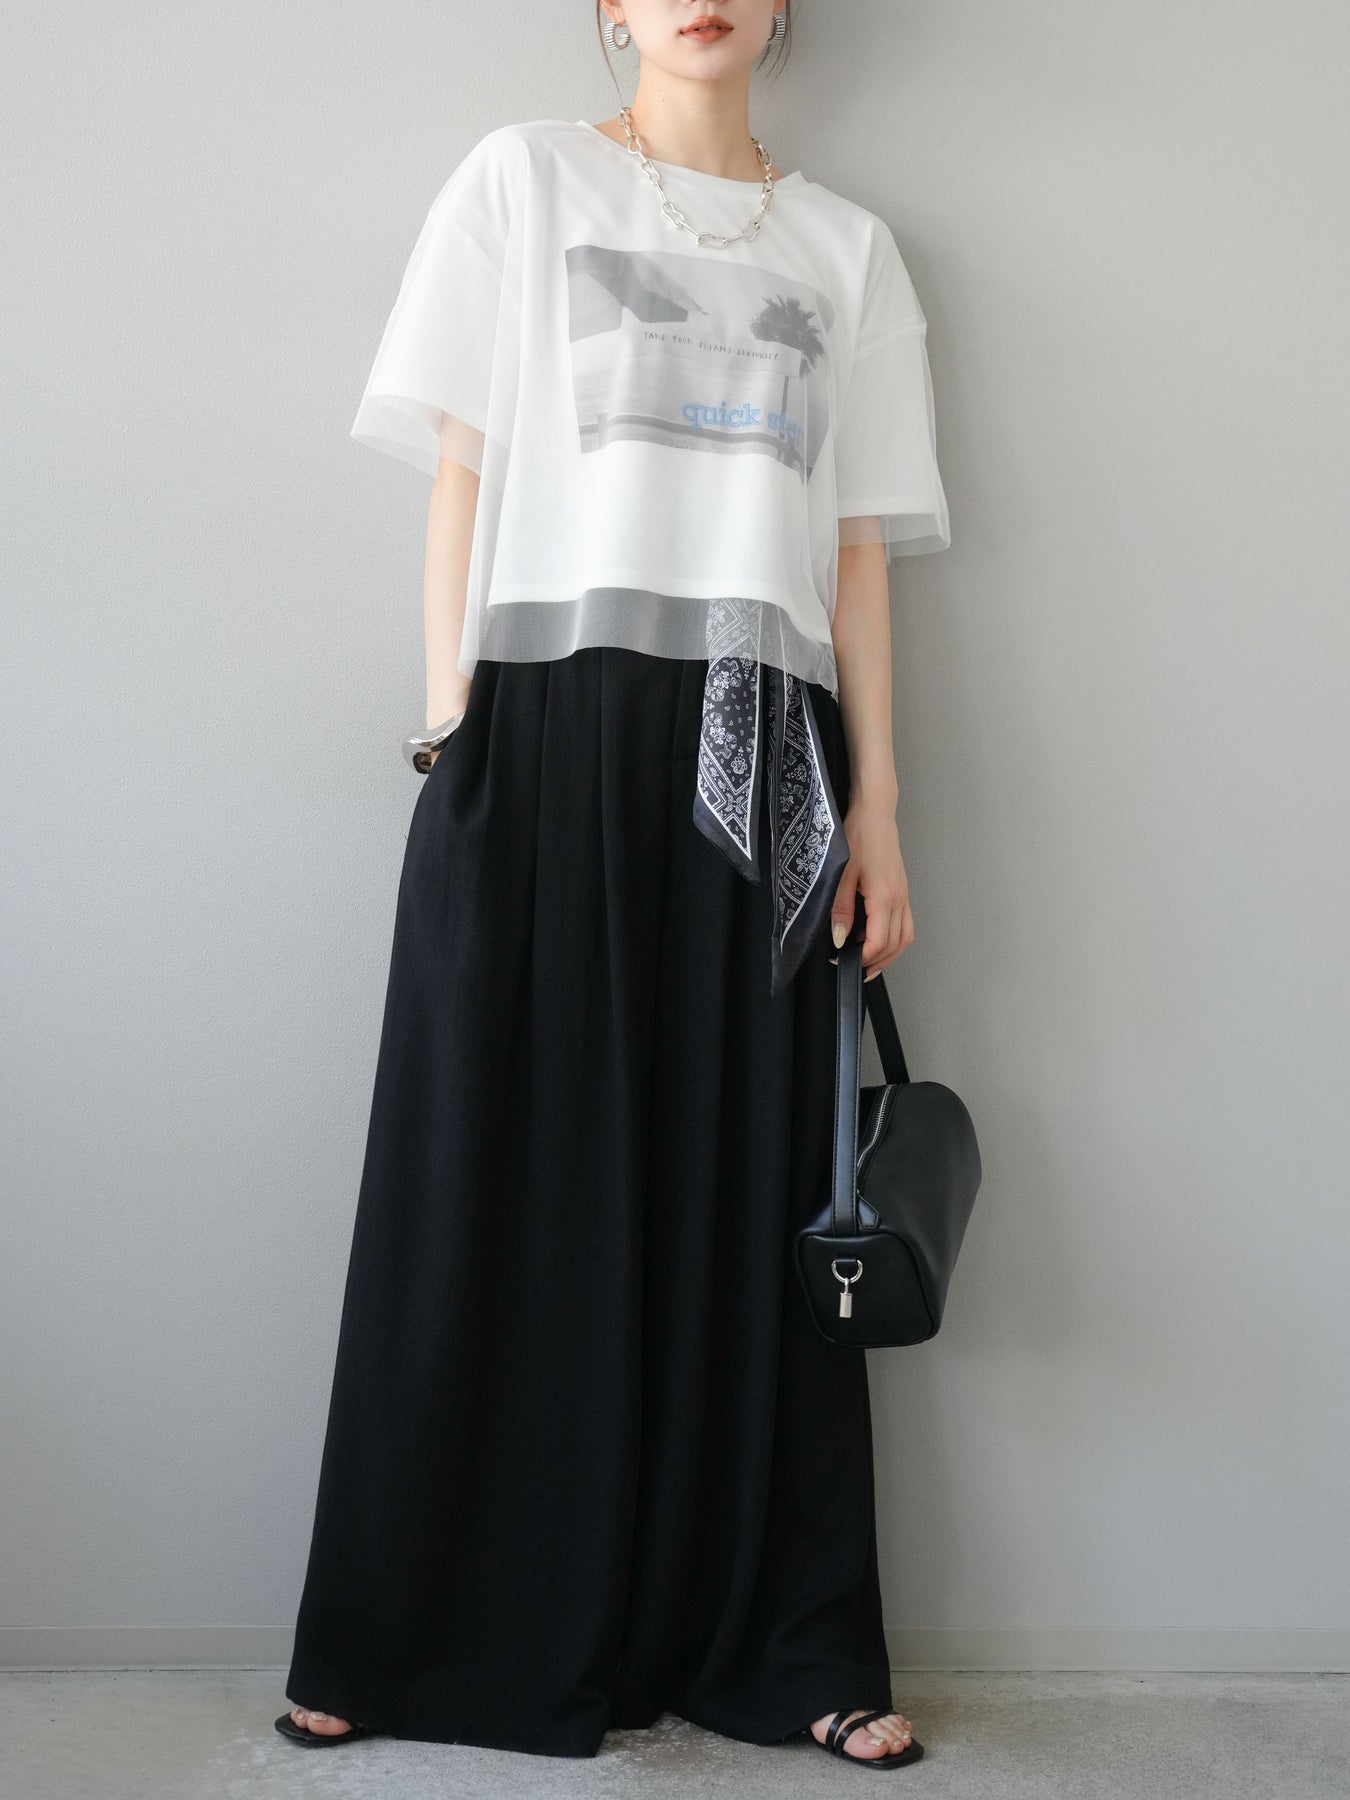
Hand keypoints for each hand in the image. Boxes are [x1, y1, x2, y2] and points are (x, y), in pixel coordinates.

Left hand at [829, 797, 914, 979]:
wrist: (875, 812)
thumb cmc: (858, 836)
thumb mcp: (841, 873)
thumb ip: (841, 909)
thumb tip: (840, 938)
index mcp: (884, 897)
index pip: (880, 942)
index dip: (862, 957)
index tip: (841, 960)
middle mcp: (899, 899)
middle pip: (896, 945)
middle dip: (877, 962)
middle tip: (854, 968)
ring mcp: (904, 894)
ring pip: (905, 936)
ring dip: (889, 953)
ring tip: (867, 959)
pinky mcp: (902, 889)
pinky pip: (905, 923)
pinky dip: (894, 937)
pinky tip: (876, 936)